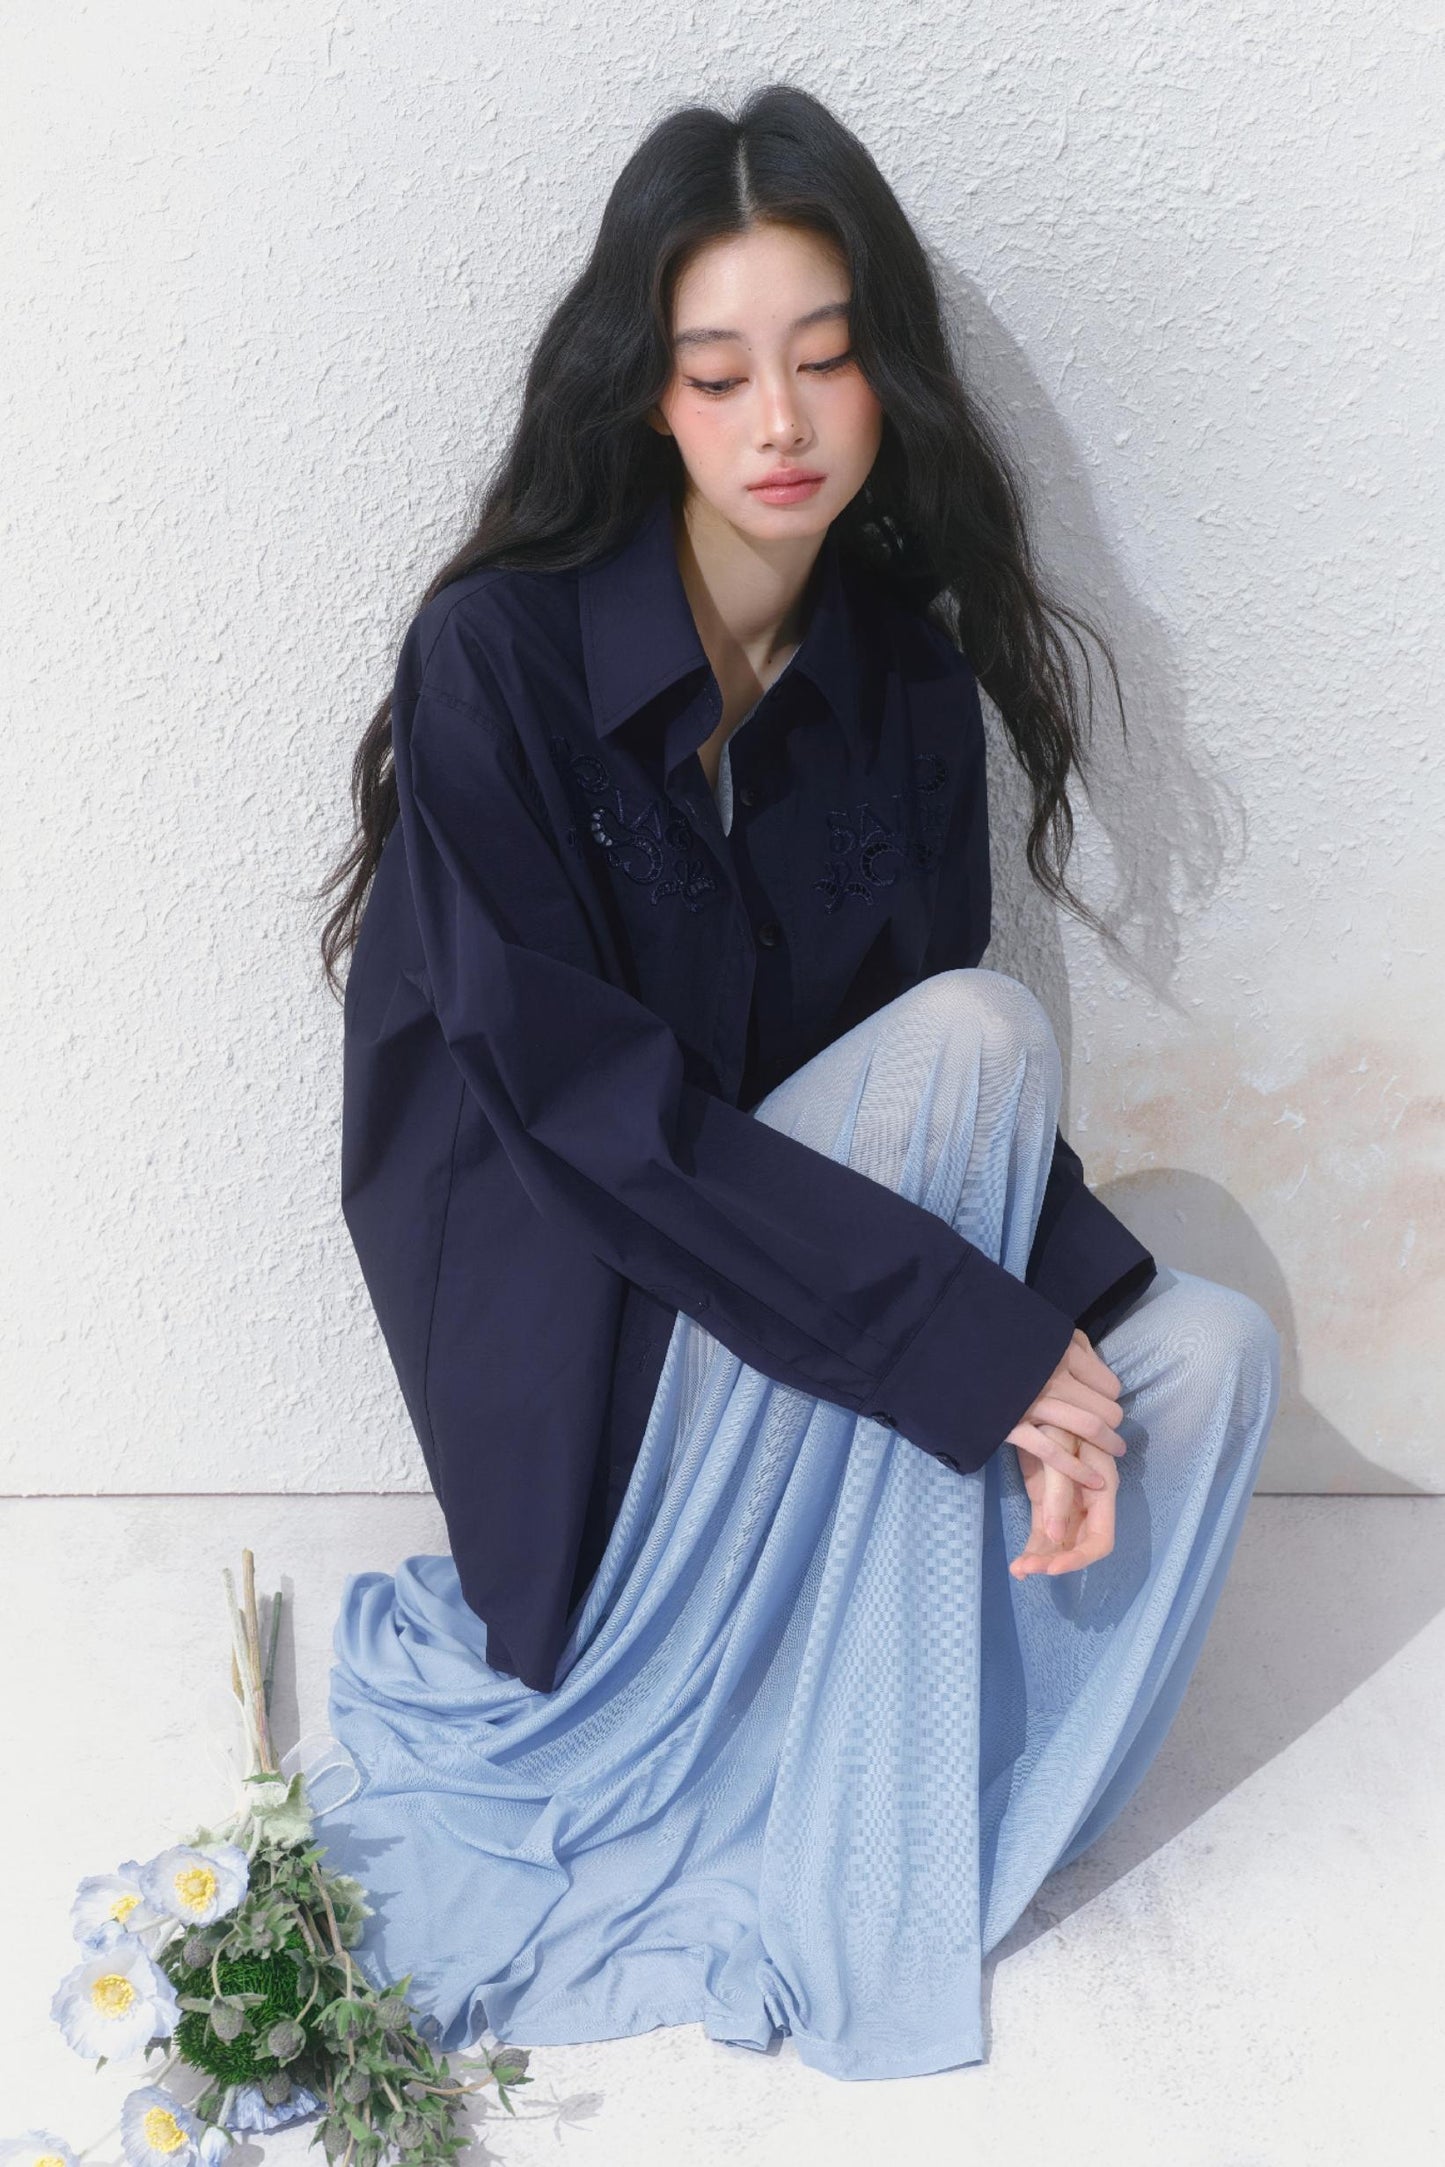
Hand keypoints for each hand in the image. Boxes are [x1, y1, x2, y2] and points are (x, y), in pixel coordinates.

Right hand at [1004, 1328, 1124, 1496]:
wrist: (955, 1357)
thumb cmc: (1003, 1342)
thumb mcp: (1043, 1332)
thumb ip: (1073, 1345)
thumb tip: (1096, 1364)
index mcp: (1063, 1353)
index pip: (1109, 1385)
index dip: (1110, 1396)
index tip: (1103, 1401)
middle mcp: (1053, 1379)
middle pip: (1105, 1409)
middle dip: (1113, 1423)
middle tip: (1111, 1428)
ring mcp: (1033, 1405)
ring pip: (1088, 1428)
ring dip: (1108, 1443)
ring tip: (1115, 1450)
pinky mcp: (1014, 1427)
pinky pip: (1052, 1452)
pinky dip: (1077, 1469)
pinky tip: (1095, 1480)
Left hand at [1009, 1422, 1118, 1577]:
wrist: (1043, 1400)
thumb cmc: (1060, 1418)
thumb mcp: (1059, 1449)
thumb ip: (1059, 1491)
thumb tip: (1055, 1536)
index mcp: (1102, 1492)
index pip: (1100, 1539)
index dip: (1079, 1558)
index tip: (1052, 1568)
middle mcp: (1088, 1504)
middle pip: (1078, 1547)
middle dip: (1055, 1562)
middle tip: (1025, 1569)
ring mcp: (1068, 1504)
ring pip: (1059, 1544)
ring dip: (1041, 1559)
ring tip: (1018, 1570)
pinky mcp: (1048, 1501)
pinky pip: (1045, 1533)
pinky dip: (1034, 1549)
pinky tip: (1019, 1565)